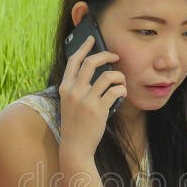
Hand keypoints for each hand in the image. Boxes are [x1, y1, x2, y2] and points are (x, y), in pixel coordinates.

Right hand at [58, 36, 126, 160]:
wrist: (75, 147)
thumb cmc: (75, 125)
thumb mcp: (69, 103)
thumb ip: (77, 88)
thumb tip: (96, 72)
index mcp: (64, 88)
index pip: (74, 61)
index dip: (83, 47)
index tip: (92, 39)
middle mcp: (74, 91)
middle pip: (91, 63)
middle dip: (106, 55)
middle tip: (116, 57)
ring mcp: (86, 100)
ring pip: (108, 76)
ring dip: (119, 76)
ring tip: (121, 82)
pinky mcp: (98, 109)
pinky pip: (115, 91)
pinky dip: (122, 90)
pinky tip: (122, 94)